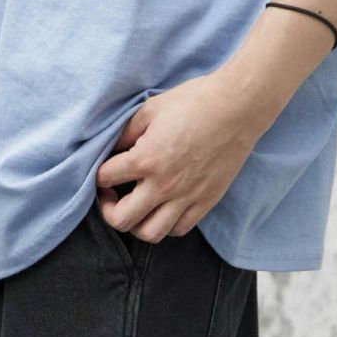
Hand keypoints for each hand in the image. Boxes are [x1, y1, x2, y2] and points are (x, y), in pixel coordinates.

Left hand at [94, 70, 262, 242]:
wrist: (237, 108)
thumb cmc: (194, 102)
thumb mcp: (150, 109)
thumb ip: (127, 133)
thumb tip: (112, 149)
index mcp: (146, 159)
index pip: (105, 178)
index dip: (99, 173)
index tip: (105, 169)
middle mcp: (164, 185)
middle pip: (122, 220)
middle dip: (108, 209)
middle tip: (112, 195)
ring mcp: (186, 197)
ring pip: (150, 234)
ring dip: (136, 224)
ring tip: (137, 208)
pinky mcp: (206, 201)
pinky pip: (179, 229)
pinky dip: (166, 224)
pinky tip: (163, 208)